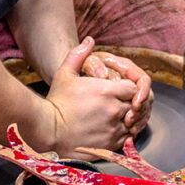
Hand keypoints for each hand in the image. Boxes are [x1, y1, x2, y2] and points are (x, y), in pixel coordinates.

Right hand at [46, 38, 138, 155]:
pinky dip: (125, 132)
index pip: (134, 87)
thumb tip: (90, 40)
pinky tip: (115, 128)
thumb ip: (79, 55)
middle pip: (136, 104)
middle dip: (131, 102)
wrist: (48, 131)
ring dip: (130, 118)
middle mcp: (114, 110)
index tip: (120, 90)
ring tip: (119, 116)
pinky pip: (128, 137)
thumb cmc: (56, 102)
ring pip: (134, 121)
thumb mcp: (65, 74)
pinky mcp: (111, 144)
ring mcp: (114, 129)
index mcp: (107, 91)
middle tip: (121, 102)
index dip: (129, 88)